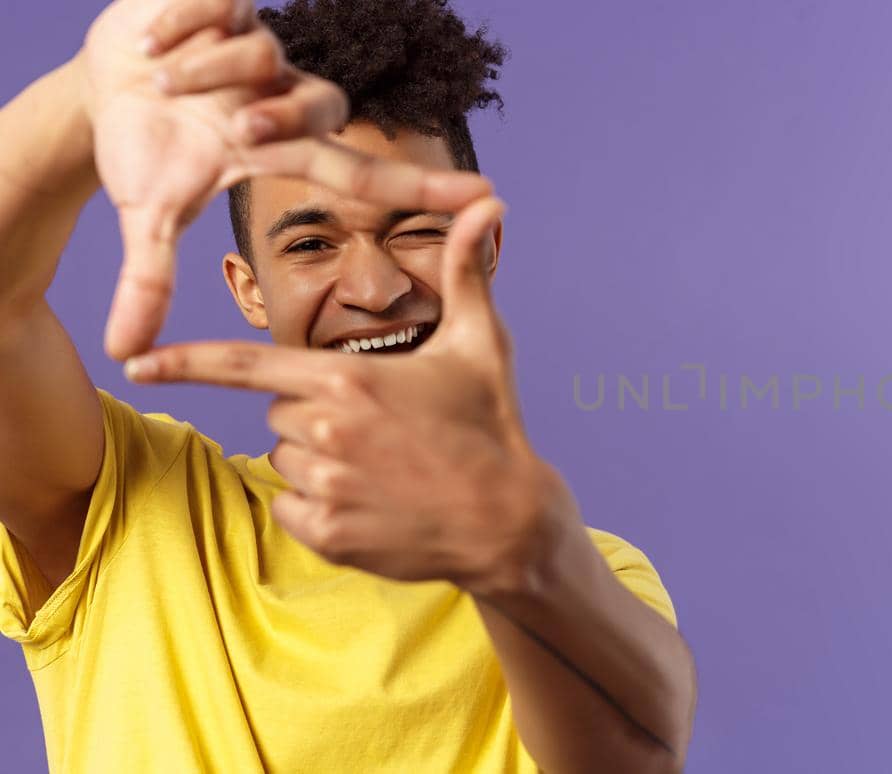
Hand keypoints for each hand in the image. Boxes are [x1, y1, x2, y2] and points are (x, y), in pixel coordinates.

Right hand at [80, 0, 484, 358]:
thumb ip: (150, 280)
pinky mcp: (233, 1)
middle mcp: (290, 98)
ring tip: (161, 81)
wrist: (106, 78)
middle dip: (277, 117)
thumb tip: (127, 355)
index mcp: (288, 150)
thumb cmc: (146, 146)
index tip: (488, 198)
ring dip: (202, 70)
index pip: (369, 174)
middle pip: (321, 104)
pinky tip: (154, 42)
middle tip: (236, 129)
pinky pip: (218, 6)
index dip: (427, 187)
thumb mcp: (147, 212)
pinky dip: (177, 26)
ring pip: (262, 53)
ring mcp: (266, 46)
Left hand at [124, 197, 581, 595]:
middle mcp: (325, 430)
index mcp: (347, 378)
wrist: (509, 521)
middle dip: (316, 415)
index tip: (136, 363)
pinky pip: (292, 509)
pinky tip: (373, 503)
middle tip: (381, 428)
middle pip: (280, 412)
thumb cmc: (492, 424)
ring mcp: (324, 486)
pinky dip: (322, 508)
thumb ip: (467, 271)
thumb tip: (491, 206)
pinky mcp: (327, 534)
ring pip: (286, 460)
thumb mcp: (482, 343)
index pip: (244, 364)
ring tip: (384, 468)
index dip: (184, 362)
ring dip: (320, 462)